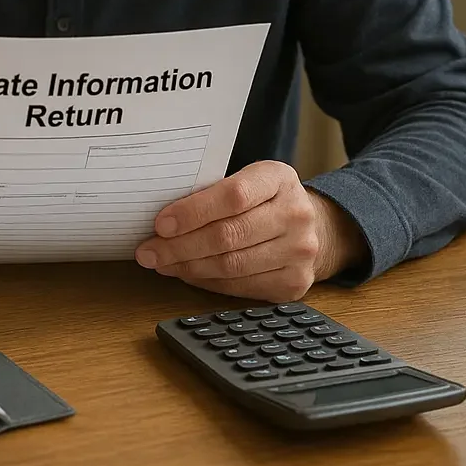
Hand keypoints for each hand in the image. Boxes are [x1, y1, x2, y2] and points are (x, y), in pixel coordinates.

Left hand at [133, 161, 366, 301]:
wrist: (316, 227)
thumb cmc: (264, 200)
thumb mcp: (248, 180)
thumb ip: (213, 192)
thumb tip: (161, 220)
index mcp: (278, 178)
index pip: (232, 196)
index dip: (192, 212)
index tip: (160, 224)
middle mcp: (296, 214)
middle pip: (228, 236)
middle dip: (179, 246)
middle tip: (149, 251)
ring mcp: (299, 252)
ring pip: (231, 266)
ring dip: (188, 267)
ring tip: (162, 263)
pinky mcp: (294, 283)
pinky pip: (240, 287)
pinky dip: (207, 282)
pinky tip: (188, 274)